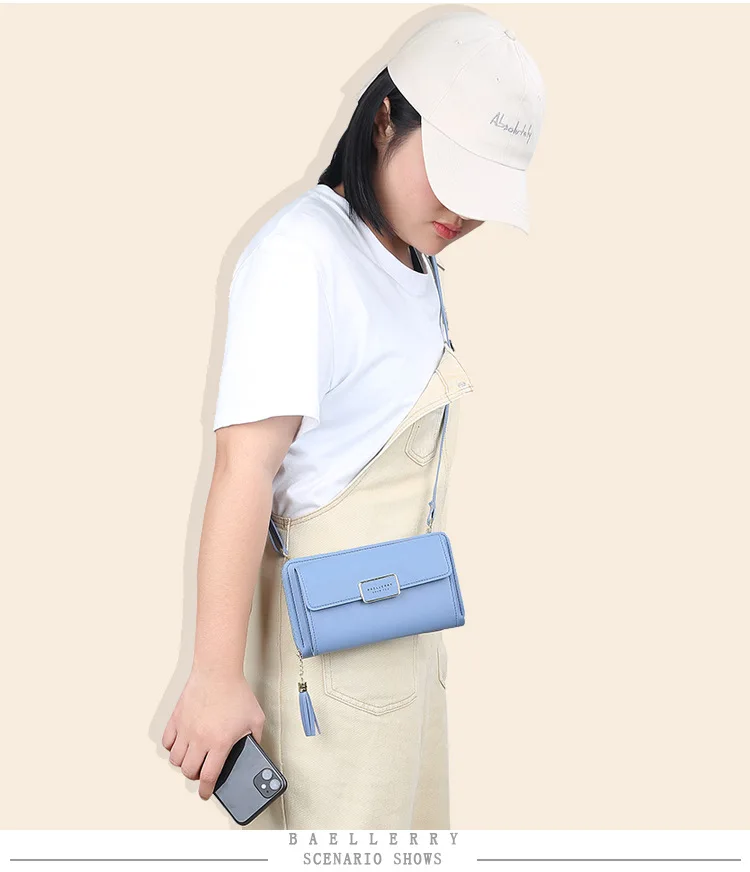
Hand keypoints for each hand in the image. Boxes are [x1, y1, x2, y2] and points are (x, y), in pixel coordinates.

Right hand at [161, 667, 265, 800]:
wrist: (218, 672)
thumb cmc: (236, 692)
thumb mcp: (255, 719)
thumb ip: (255, 739)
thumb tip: (254, 750)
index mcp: (220, 743)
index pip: (208, 777)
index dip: (206, 790)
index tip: (206, 793)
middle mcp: (200, 739)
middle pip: (189, 771)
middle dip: (195, 776)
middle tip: (201, 772)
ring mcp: (186, 729)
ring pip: (176, 759)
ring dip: (183, 763)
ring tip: (192, 758)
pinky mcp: (177, 719)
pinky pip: (167, 741)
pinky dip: (172, 747)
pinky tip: (180, 744)